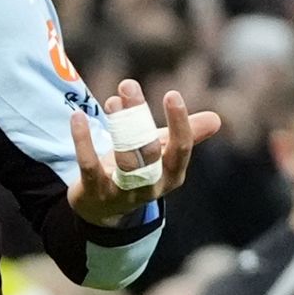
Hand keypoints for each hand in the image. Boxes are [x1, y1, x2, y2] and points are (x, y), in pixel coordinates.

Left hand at [67, 79, 221, 225]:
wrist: (102, 209)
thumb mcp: (162, 154)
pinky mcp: (95, 191)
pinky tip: (77, 117)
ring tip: (113, 99)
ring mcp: (123, 191)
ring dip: (117, 126)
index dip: (179, 123)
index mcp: (171, 174)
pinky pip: (90, 166)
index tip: (172, 94)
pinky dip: (83, 141)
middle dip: (138, 116)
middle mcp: (151, 185)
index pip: (180, 149)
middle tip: (128, 85)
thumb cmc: (138, 173)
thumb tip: (216, 119)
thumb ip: (186, 136)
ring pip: (124, 159)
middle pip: (149, 151)